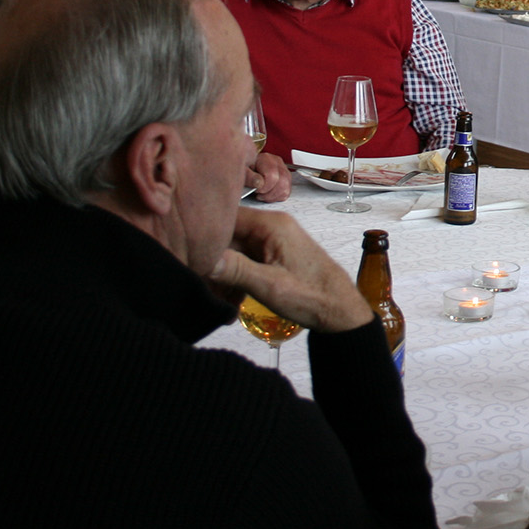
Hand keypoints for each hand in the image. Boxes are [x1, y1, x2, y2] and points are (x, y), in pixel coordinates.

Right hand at [209, 208, 373, 333]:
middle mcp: (272, 226)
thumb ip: (235, 269)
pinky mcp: (275, 254)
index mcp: (271, 224)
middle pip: (228, 235)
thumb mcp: (269, 285)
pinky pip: (247, 260)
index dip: (205, 234)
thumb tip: (204, 258)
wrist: (340, 310)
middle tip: (203, 286)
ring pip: (235, 250)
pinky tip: (233, 302)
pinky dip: (237, 278)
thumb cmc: (312, 295)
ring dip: (224, 274)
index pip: (225, 218)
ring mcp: (274, 240)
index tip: (188, 254)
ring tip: (220, 300)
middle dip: (213, 261)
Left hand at [247, 150, 292, 203]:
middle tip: (259, 194)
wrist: (247, 168)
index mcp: (266, 159)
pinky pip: (286, 192)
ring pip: (285, 188)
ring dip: (273, 196)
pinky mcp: (286, 179)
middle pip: (282, 182)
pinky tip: (268, 195)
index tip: (256, 190)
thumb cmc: (244, 170)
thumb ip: (249, 177)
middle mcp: (277, 163)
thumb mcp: (242, 172)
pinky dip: (277, 197)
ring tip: (262, 196)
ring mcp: (284, 170)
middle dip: (269, 194)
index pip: (272, 176)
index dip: (265, 187)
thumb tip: (259, 183)